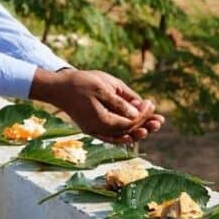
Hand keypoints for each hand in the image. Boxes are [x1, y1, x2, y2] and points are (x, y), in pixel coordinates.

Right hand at [29, 68, 164, 143]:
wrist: (58, 87)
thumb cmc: (80, 83)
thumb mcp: (103, 87)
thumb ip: (120, 102)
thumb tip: (138, 115)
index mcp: (102, 121)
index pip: (130, 123)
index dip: (144, 115)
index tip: (151, 103)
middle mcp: (99, 130)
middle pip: (127, 132)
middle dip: (145, 125)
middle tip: (161, 121)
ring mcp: (94, 131)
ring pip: (120, 135)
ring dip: (137, 130)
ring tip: (152, 126)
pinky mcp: (91, 128)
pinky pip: (111, 135)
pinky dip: (123, 134)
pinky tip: (133, 133)